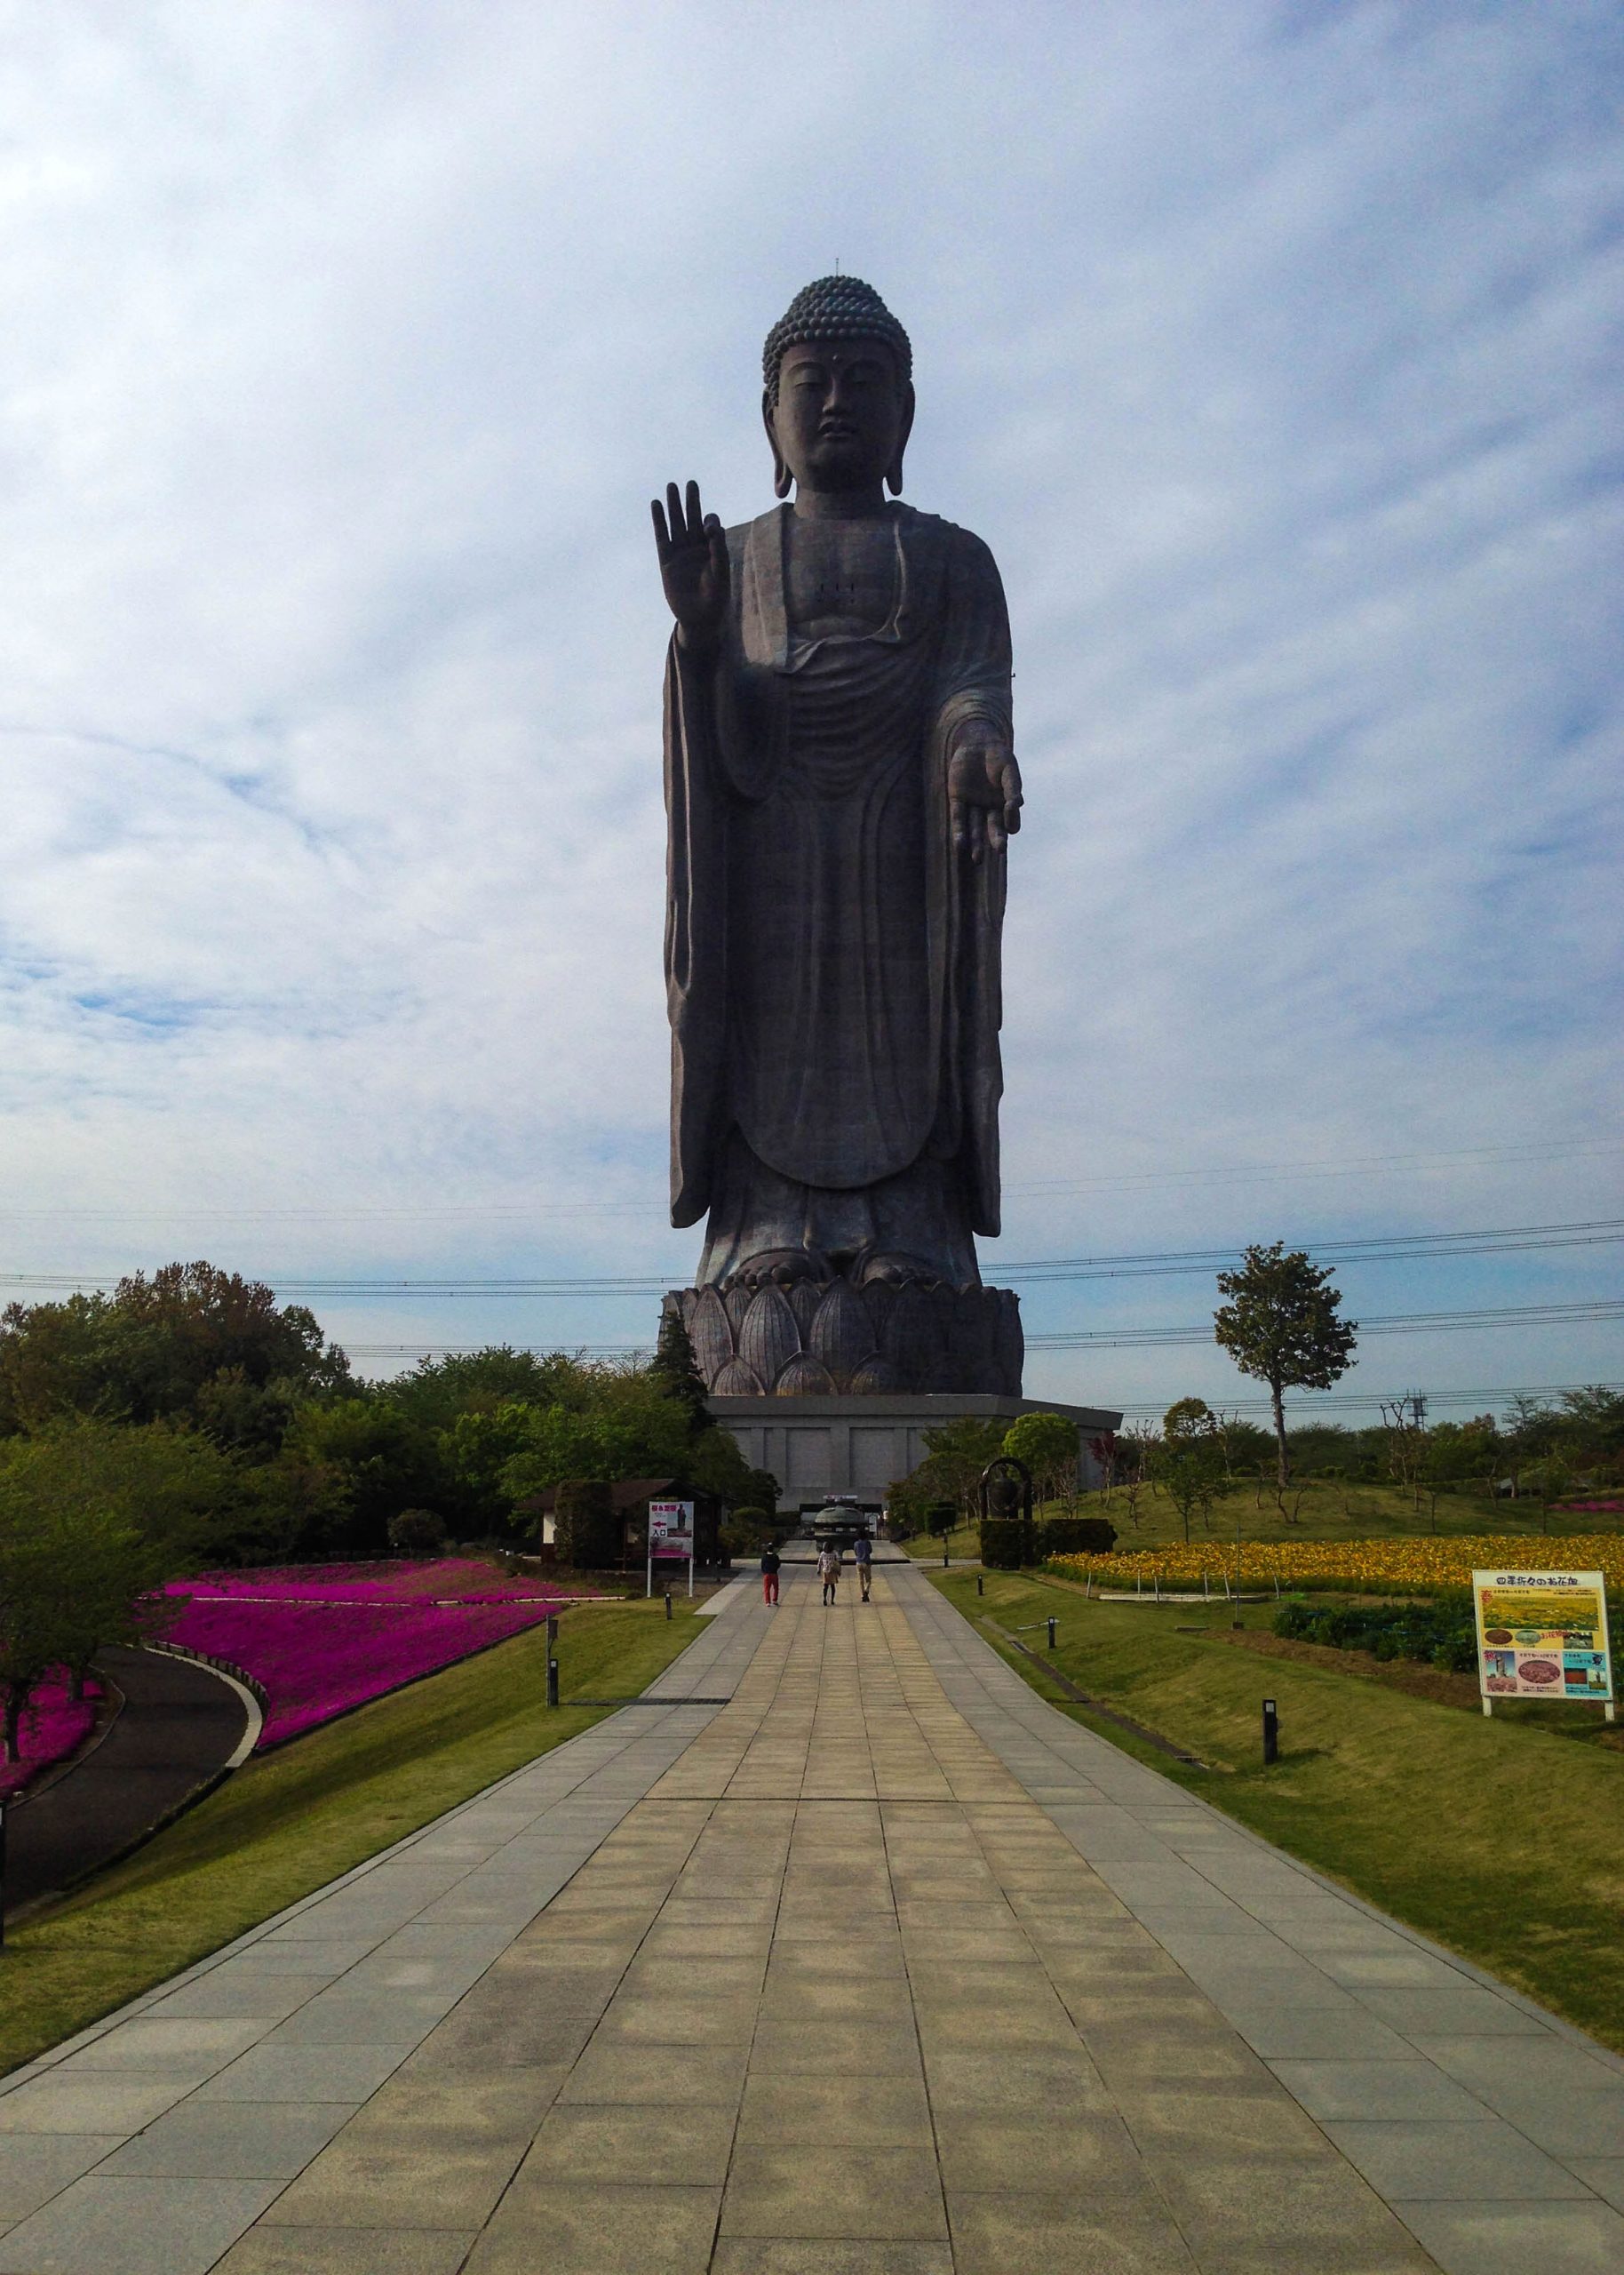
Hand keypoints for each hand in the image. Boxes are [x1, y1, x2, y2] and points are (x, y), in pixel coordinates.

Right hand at [651, 479, 728, 653]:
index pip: (711, 526)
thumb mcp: (721, 573)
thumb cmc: (716, 598)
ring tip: (671, 487)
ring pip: (676, 524)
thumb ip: (719, 549)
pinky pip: (662, 537)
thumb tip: (714, 526)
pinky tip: (656, 505)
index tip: (710, 528)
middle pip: (693, 518)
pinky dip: (659, 521)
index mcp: (712, 548)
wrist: (700, 619)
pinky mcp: (666, 561)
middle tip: (690, 483)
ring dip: (674, 506)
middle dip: (691, 501)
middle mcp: (696, 548)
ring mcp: (680, 553)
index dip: (710, 522)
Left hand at [948, 737, 1021, 863]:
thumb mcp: (1009, 770)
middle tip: (1000, 850)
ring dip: (976, 843)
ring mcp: (973, 804)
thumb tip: (1018, 805)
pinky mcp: (957, 799)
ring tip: (977, 859)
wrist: (977, 741)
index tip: (1012, 826)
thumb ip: (1013, 787)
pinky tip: (960, 845)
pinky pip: (958, 818)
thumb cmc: (997, 756)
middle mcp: (989, 807)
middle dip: (996, 838)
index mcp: (1005, 802)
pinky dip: (959, 832)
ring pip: (975, 827)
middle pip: (993, 826)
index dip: (1011, 823)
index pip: (1009, 820)